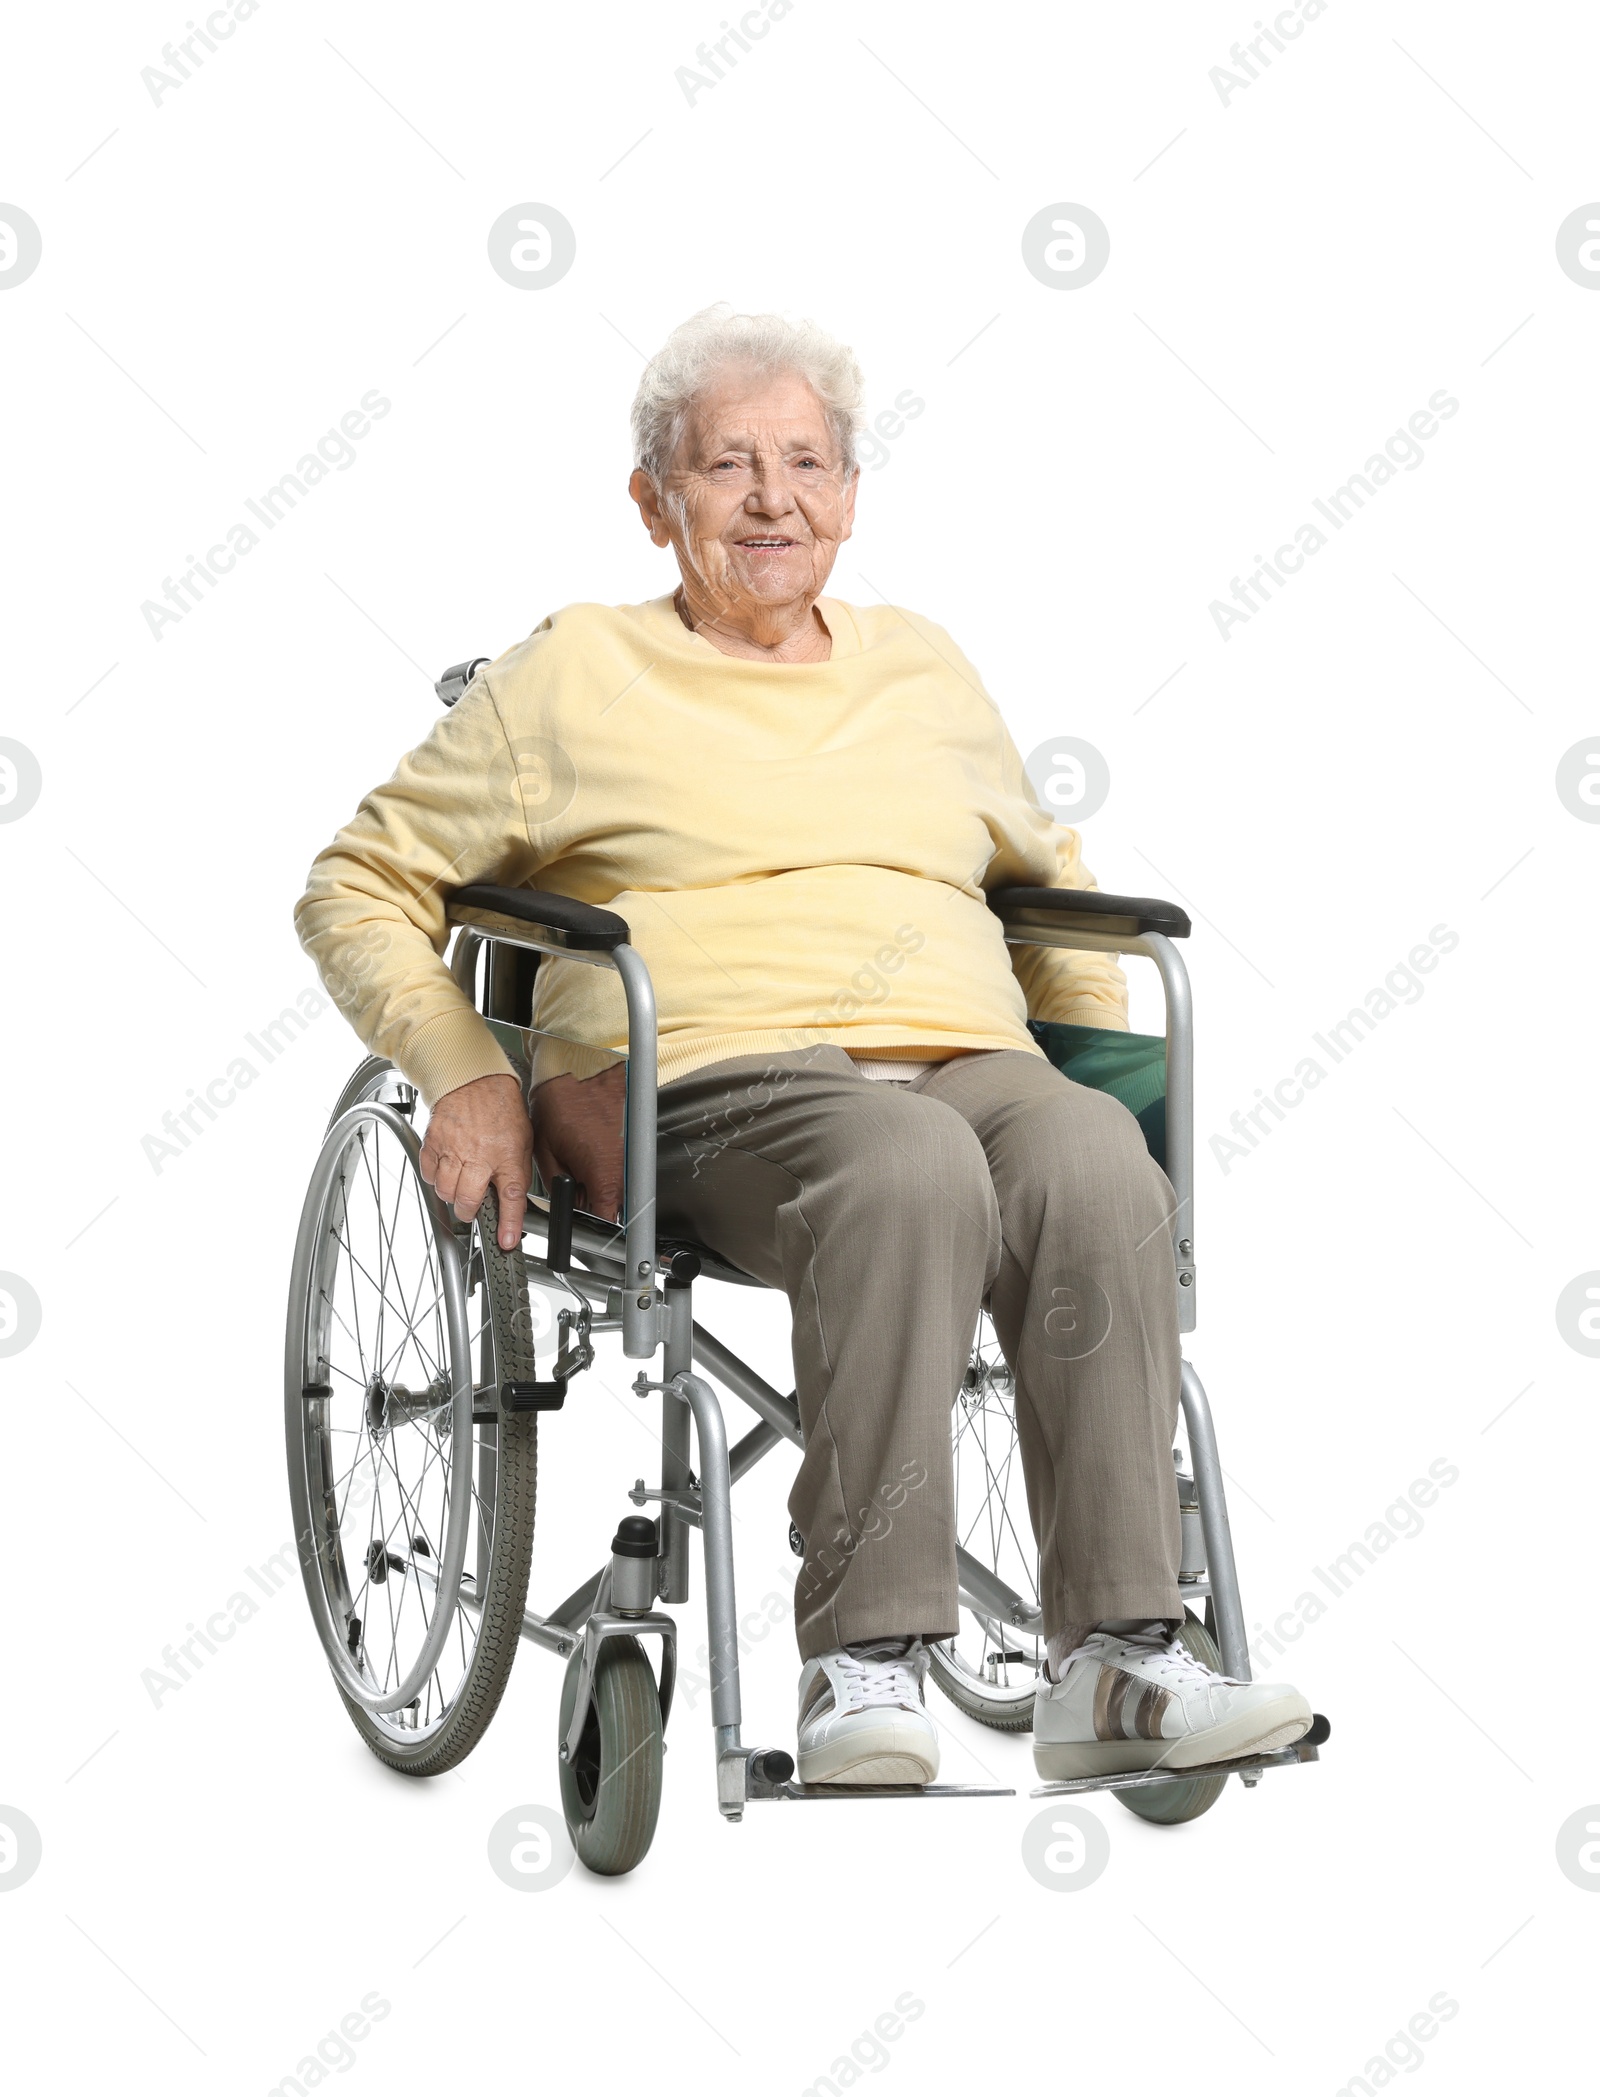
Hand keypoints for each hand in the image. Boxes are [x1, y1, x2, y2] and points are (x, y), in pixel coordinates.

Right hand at [419, 1073, 532, 1249]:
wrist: (474, 1079)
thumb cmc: (501, 1109)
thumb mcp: (522, 1141)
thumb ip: (515, 1172)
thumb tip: (514, 1201)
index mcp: (507, 1155)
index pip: (511, 1197)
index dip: (509, 1224)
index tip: (507, 1242)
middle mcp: (479, 1155)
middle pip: (467, 1201)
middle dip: (469, 1212)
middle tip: (473, 1208)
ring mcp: (453, 1150)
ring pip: (445, 1191)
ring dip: (452, 1195)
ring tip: (460, 1183)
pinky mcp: (433, 1143)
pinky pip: (428, 1174)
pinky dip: (435, 1178)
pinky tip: (445, 1169)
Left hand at [531, 1063, 626, 1223]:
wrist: (581, 1067)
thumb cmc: (563, 1099)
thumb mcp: (546, 1149)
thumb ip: (557, 1182)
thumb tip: (563, 1197)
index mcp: (601, 1172)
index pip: (605, 1216)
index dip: (590, 1223)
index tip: (578, 1221)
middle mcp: (622, 1165)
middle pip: (611, 1201)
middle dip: (590, 1199)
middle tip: (571, 1183)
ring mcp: (629, 1152)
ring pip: (615, 1182)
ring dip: (597, 1179)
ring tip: (577, 1158)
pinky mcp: (631, 1140)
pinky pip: (619, 1162)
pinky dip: (604, 1161)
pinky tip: (587, 1145)